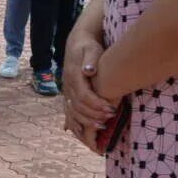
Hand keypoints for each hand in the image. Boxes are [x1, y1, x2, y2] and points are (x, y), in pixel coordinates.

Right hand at [61, 29, 117, 147]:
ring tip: (103, 126)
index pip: (83, 95)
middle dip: (94, 115)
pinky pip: (69, 113)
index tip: (112, 110)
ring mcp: (66, 91)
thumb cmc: (88, 47)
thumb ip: (90, 59)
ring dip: (86, 122)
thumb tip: (89, 71)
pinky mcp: (68, 95)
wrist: (77, 43)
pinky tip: (85, 133)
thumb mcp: (90, 49)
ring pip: (72, 112)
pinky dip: (76, 124)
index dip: (97, 105)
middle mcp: (67, 85)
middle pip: (78, 106)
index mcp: (73, 75)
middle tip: (111, 117)